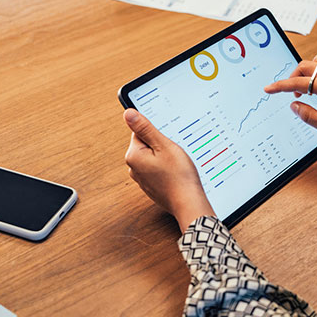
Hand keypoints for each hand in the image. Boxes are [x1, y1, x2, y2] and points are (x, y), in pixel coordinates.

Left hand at [124, 109, 214, 231]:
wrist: (188, 202)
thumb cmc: (178, 176)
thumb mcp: (163, 146)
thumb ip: (145, 128)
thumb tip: (128, 113)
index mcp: (133, 156)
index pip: (140, 132)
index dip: (157, 134)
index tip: (167, 141)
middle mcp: (133, 169)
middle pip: (146, 145)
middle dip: (161, 146)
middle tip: (173, 153)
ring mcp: (142, 179)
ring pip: (153, 158)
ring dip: (165, 158)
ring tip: (176, 165)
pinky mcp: (151, 186)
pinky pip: (157, 170)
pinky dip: (166, 170)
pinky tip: (176, 174)